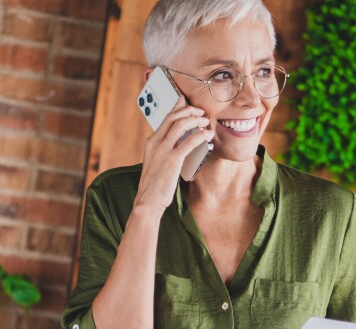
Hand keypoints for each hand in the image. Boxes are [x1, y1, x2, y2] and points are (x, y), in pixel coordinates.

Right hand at [132, 96, 213, 210]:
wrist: (148, 201)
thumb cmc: (154, 185)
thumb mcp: (156, 163)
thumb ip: (164, 151)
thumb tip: (179, 144)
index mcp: (151, 142)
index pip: (165, 118)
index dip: (177, 107)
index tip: (186, 101)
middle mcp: (155, 143)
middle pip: (173, 117)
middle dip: (189, 111)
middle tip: (201, 112)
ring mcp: (163, 151)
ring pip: (181, 125)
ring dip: (196, 120)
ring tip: (205, 122)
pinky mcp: (172, 160)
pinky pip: (189, 141)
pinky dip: (200, 136)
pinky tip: (207, 136)